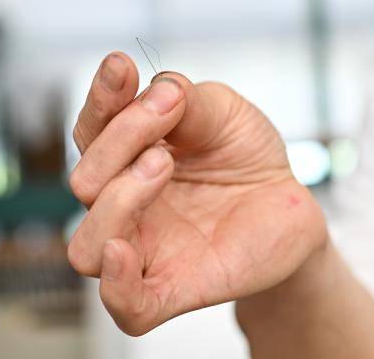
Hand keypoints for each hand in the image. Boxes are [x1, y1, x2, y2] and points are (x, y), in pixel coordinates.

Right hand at [67, 52, 326, 335]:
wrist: (290, 204)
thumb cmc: (244, 155)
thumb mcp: (222, 111)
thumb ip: (183, 99)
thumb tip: (157, 90)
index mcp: (125, 156)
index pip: (91, 130)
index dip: (101, 98)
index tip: (122, 68)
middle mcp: (121, 204)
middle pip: (84, 181)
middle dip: (120, 142)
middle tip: (168, 121)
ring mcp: (142, 249)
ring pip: (87, 245)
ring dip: (117, 200)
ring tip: (162, 165)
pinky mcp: (170, 290)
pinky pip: (124, 306)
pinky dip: (114, 282)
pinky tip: (122, 251)